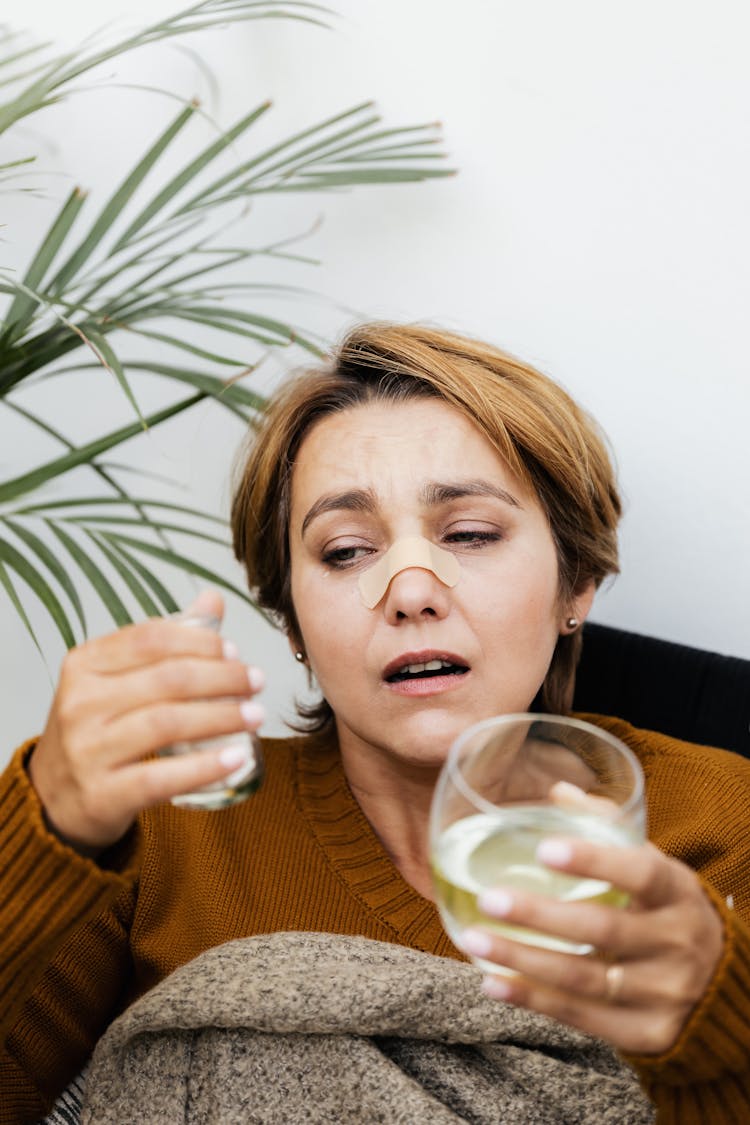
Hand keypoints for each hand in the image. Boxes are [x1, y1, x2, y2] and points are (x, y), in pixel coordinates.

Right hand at [28, 591, 265, 851]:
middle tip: (255, 682)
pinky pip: (161, 777)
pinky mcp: (101, 795)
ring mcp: (87, 750)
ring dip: (222, 717)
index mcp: (84, 664)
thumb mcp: (116, 680)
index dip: (201, 641)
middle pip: (167, 679)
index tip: (235, 652)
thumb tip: (212, 600)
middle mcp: (81, 703)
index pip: (151, 638)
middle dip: (223, 677)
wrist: (55, 800)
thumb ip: (165, 642)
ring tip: (256, 715)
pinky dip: (205, 767)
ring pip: (166, 724)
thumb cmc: (98, 731)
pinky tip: (236, 758)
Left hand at [458, 837, 723, 1055]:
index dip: (593, 861)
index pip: (640, 872)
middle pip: (603, 929)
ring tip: (475, 940)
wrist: (719, 985)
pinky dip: (533, 1000)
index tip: (544, 850)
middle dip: (540, 915)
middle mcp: (677, 943)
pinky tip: (494, 983)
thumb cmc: (666, 910)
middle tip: (490, 898)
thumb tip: (559, 791)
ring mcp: (665, 994)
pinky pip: (582, 1018)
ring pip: (585, 979)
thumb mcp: (654, 867)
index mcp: (678, 893)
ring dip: (523, 960)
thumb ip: (610, 828)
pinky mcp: (647, 1034)